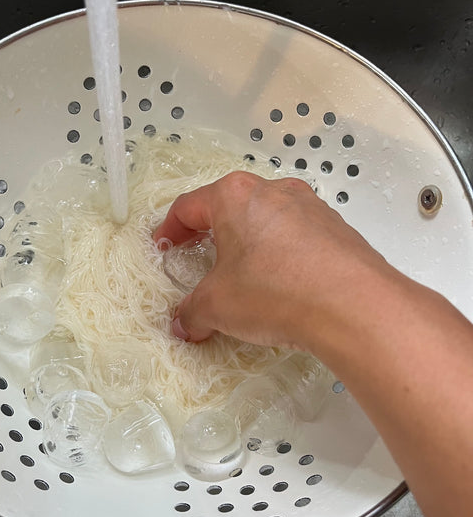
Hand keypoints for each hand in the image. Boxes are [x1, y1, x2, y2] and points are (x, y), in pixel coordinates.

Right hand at [153, 171, 388, 349]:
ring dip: (248, 242)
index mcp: (235, 196)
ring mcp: (310, 207)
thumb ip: (192, 313)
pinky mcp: (336, 229)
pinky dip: (280, 253)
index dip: (170, 228)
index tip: (164, 246)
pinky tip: (281, 283)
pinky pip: (296, 236)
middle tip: (198, 256)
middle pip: (229, 207)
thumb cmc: (275, 291)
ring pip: (266, 218)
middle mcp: (273, 191)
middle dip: (209, 232)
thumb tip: (186, 324)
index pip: (189, 206)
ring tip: (242, 273)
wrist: (353, 306)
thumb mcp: (217, 306)